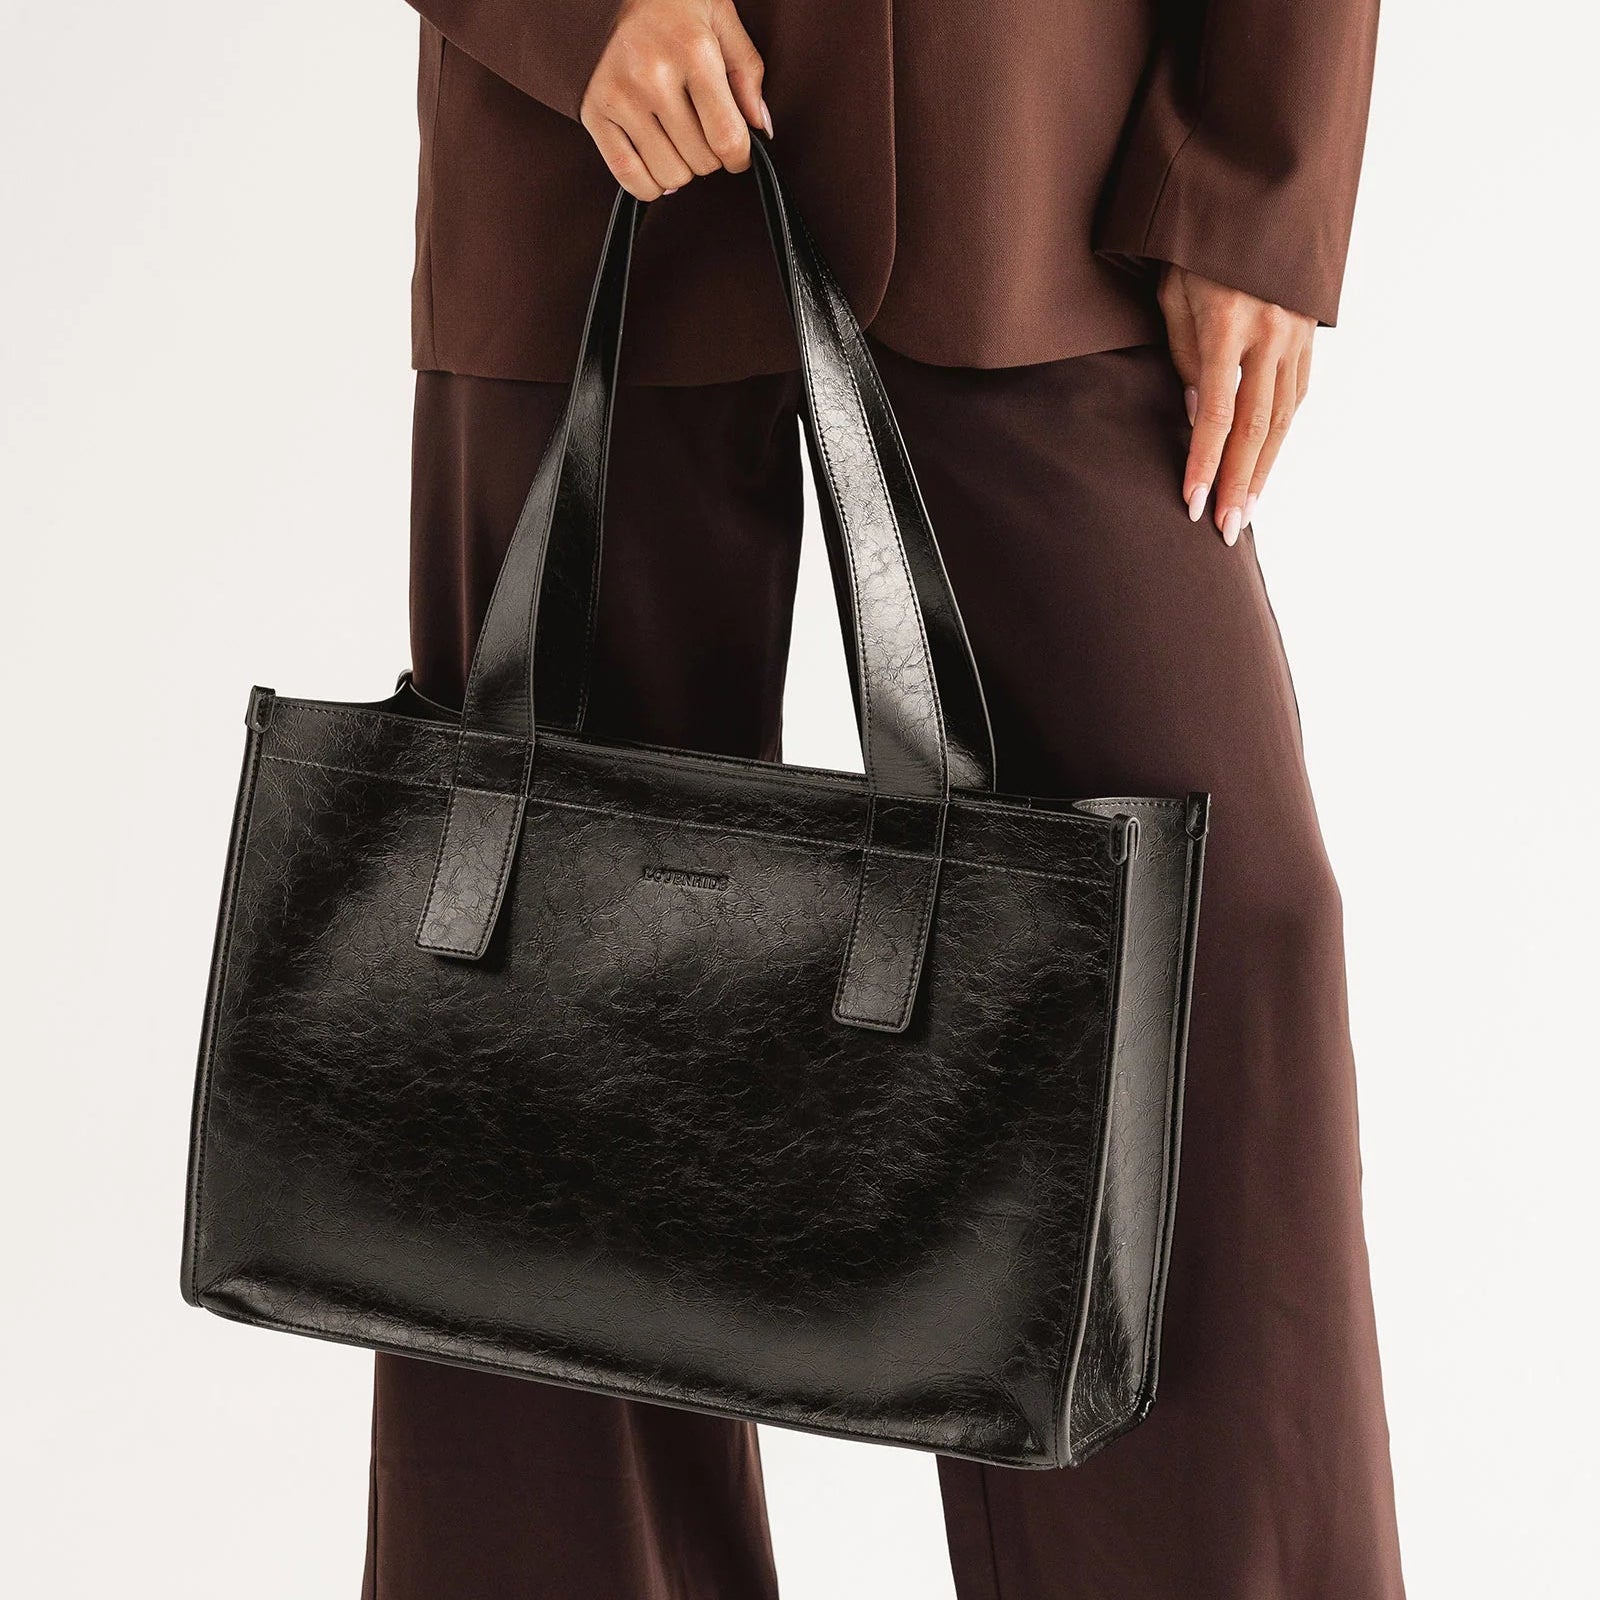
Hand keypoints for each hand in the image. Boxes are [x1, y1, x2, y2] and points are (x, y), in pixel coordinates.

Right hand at [580, 0, 770, 200]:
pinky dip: (649, 183)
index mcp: (692, 51)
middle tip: (702, 133)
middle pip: (700, 161)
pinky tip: (656, 162)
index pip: (726, 137)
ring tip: (678, 141)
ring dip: (681, 169)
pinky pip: (629, 176)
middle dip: (710, 156)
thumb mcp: (721, 19)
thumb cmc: (673, 1)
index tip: (737, 154)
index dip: (740, 157)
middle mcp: (652, 75)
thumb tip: (761, 130)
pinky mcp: (593, 111)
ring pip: (669, 175)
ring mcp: (619, 96)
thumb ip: (747, 73)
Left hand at [1158, 266, 1314, 545]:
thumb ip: (1185, 356)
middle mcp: (1271, 333)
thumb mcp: (1175, 294)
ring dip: (1263, 469)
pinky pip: (1296, 394)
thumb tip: (1199, 414)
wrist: (1257, 195)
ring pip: (1284, 416)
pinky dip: (1281, 435)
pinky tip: (1265, 464)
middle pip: (1258, 426)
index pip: (1219, 413)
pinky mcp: (1308, 334)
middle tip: (1227, 528)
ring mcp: (1297, 334)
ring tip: (1245, 511)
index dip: (1204, 462)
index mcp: (1230, 323)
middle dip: (1239, 482)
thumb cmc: (1199, 246)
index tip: (1192, 502)